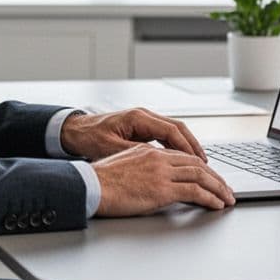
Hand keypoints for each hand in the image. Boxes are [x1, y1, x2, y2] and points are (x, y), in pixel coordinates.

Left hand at [60, 108, 206, 160]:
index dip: (187, 147)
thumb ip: (136, 153)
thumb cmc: (88, 138)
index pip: (171, 130)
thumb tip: (159, 161)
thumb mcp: (112, 148)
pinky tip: (180, 159)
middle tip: (205, 163)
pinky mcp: (140, 127)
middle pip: (177, 128)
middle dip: (193, 146)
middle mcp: (143, 116)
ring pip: (173, 131)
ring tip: (198, 163)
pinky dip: (175, 147)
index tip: (198, 161)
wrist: (73, 130)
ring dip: (186, 146)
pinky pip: (164, 135)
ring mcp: (142, 120)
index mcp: (138, 118)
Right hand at [92, 143, 235, 215]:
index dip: (200, 167)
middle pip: (196, 165)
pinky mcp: (162, 190)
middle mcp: (159, 159)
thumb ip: (141, 167)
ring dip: (218, 188)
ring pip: (200, 176)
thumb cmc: (99, 181)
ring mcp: (162, 173)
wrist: (90, 186)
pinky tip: (217, 204)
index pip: (183, 157)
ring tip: (228, 198)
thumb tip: (149, 179)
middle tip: (225, 188)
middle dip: (215, 177)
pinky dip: (210, 198)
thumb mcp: (123, 166)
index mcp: (149, 152)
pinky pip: (194, 191)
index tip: (209, 176)